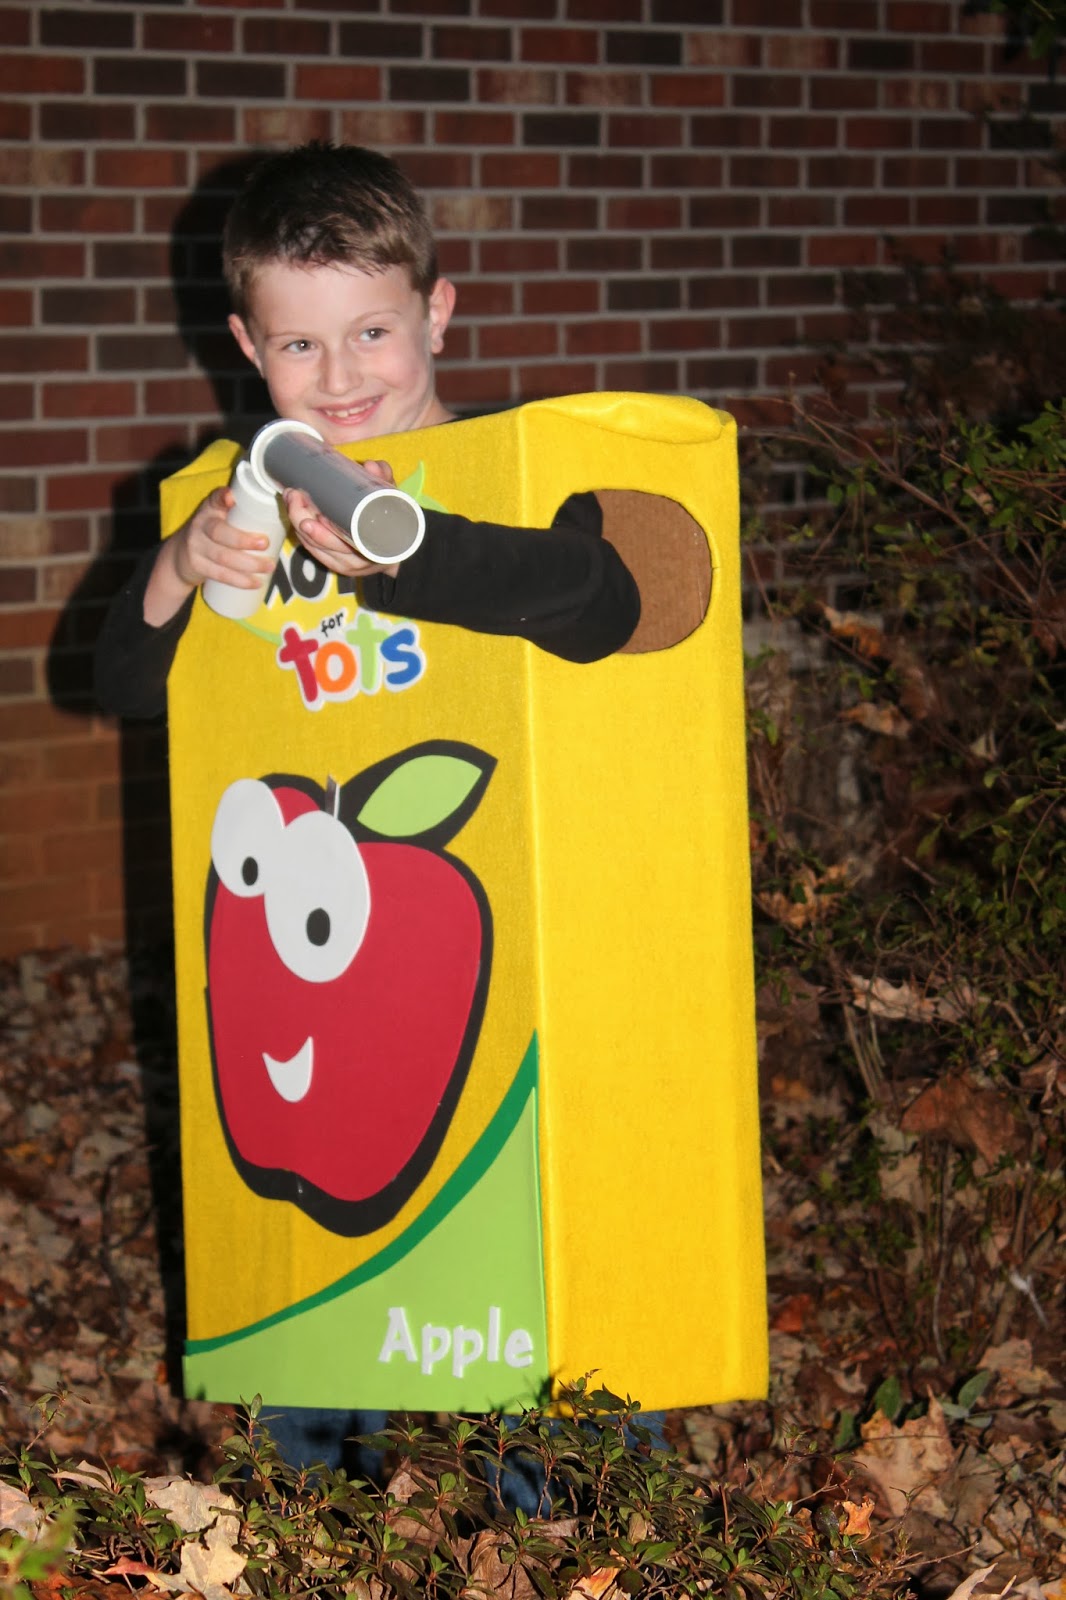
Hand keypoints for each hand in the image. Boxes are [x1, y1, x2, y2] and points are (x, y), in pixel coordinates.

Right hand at [143, 485, 277, 626]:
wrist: (181, 555)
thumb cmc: (214, 534)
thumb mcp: (222, 519)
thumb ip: (243, 515)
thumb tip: (286, 513)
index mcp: (210, 509)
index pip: (214, 500)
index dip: (221, 498)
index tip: (230, 498)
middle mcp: (201, 525)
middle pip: (219, 532)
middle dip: (243, 540)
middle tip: (265, 544)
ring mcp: (196, 546)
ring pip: (222, 556)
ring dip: (248, 564)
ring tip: (269, 567)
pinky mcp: (197, 565)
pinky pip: (219, 574)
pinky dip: (240, 580)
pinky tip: (255, 583)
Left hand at [283, 460, 399, 580]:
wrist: (397, 546)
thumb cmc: (394, 519)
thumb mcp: (394, 498)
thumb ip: (385, 479)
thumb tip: (371, 466)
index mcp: (375, 550)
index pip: (346, 546)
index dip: (326, 533)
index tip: (317, 514)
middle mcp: (358, 562)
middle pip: (324, 545)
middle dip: (303, 520)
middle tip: (295, 496)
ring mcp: (345, 565)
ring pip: (315, 548)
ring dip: (298, 523)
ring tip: (291, 498)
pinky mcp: (335, 564)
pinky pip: (313, 550)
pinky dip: (302, 533)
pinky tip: (295, 514)